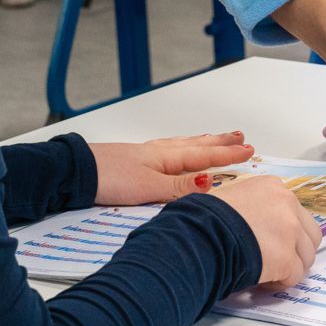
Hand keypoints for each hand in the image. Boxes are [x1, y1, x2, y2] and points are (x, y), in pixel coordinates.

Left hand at [89, 133, 252, 204]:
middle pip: (196, 145)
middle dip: (220, 142)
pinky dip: (182, 147)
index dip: (228, 154)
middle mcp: (159, 152)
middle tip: (240, 137)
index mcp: (167, 158)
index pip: (205, 155)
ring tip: (217, 138)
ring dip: (203, 142)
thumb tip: (211, 183)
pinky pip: (169, 149)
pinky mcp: (134, 160)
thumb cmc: (110, 179)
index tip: (249, 151)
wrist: (75, 173)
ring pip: (183, 145)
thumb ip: (179, 188)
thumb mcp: (149, 188)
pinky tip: (177, 150)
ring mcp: (146, 154)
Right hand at [210, 174, 320, 289]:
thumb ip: (249, 205)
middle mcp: (286, 203)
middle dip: (297, 250)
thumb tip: (250, 221)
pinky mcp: (286, 257)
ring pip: (306, 256)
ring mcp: (290, 230)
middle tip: (276, 260)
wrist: (198, 237)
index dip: (285, 231)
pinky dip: (281, 282)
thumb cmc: (202, 219)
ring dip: (291, 267)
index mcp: (272, 187)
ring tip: (268, 272)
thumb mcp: (228, 197)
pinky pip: (295, 276)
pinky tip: (263, 279)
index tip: (270, 241)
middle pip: (309, 233)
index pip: (294, 210)